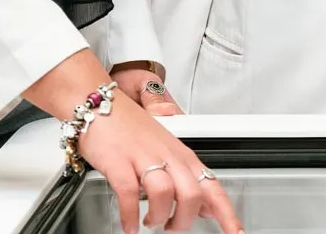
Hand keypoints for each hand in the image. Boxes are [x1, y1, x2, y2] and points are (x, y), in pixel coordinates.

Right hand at [27, 51, 239, 233]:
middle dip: (183, 221)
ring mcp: (143, 157)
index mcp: (182, 155)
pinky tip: (129, 225)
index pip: (213, 186)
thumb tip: (206, 207)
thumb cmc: (129, 128)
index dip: (227, 214)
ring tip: (150, 223)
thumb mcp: (166, 151)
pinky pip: (130, 194)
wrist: (98, 104)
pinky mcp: (118, 162)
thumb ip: (186, 179)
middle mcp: (167, 156)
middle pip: (191, 195)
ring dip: (158, 218)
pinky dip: (130, 215)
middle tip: (171, 228)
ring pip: (164, 195)